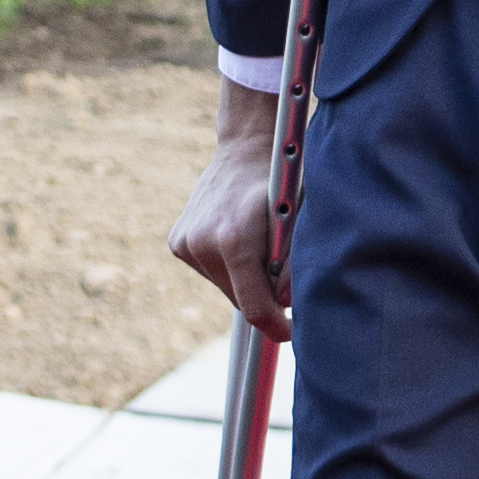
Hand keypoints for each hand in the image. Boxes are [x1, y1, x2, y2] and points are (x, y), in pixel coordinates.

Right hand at [171, 87, 289, 334]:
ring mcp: (185, 242)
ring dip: (244, 279)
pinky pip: (210, 270)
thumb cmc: (284, 183)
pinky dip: (227, 265)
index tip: (291, 332)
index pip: (254, 307)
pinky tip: (236, 236)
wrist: (248, 146)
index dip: (275, 325)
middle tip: (282, 271)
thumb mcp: (301, 221)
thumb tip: (284, 305)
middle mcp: (202, 243)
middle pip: (239, 299)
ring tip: (258, 244)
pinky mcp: (177, 241)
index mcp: (233, 240)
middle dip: (263, 296)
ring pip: (224, 286)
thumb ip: (295, 266)